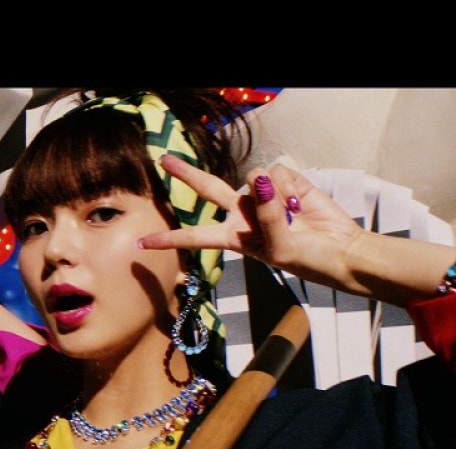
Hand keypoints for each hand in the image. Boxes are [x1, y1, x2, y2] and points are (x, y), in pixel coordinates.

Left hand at [137, 155, 365, 286]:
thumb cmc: (307, 258)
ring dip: (272, 194)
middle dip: (186, 174)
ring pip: (253, 178)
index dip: (169, 239)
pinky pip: (277, 173)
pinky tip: (301, 203)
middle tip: (164, 159)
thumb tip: (258, 180)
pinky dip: (289, 187)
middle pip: (208, 189)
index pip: (195, 237)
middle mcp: (242, 213)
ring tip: (292, 214)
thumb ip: (266, 217)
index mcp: (234, 237)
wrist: (340, 250)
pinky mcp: (285, 182)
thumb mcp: (280, 249)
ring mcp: (262, 196)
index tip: (140, 243)